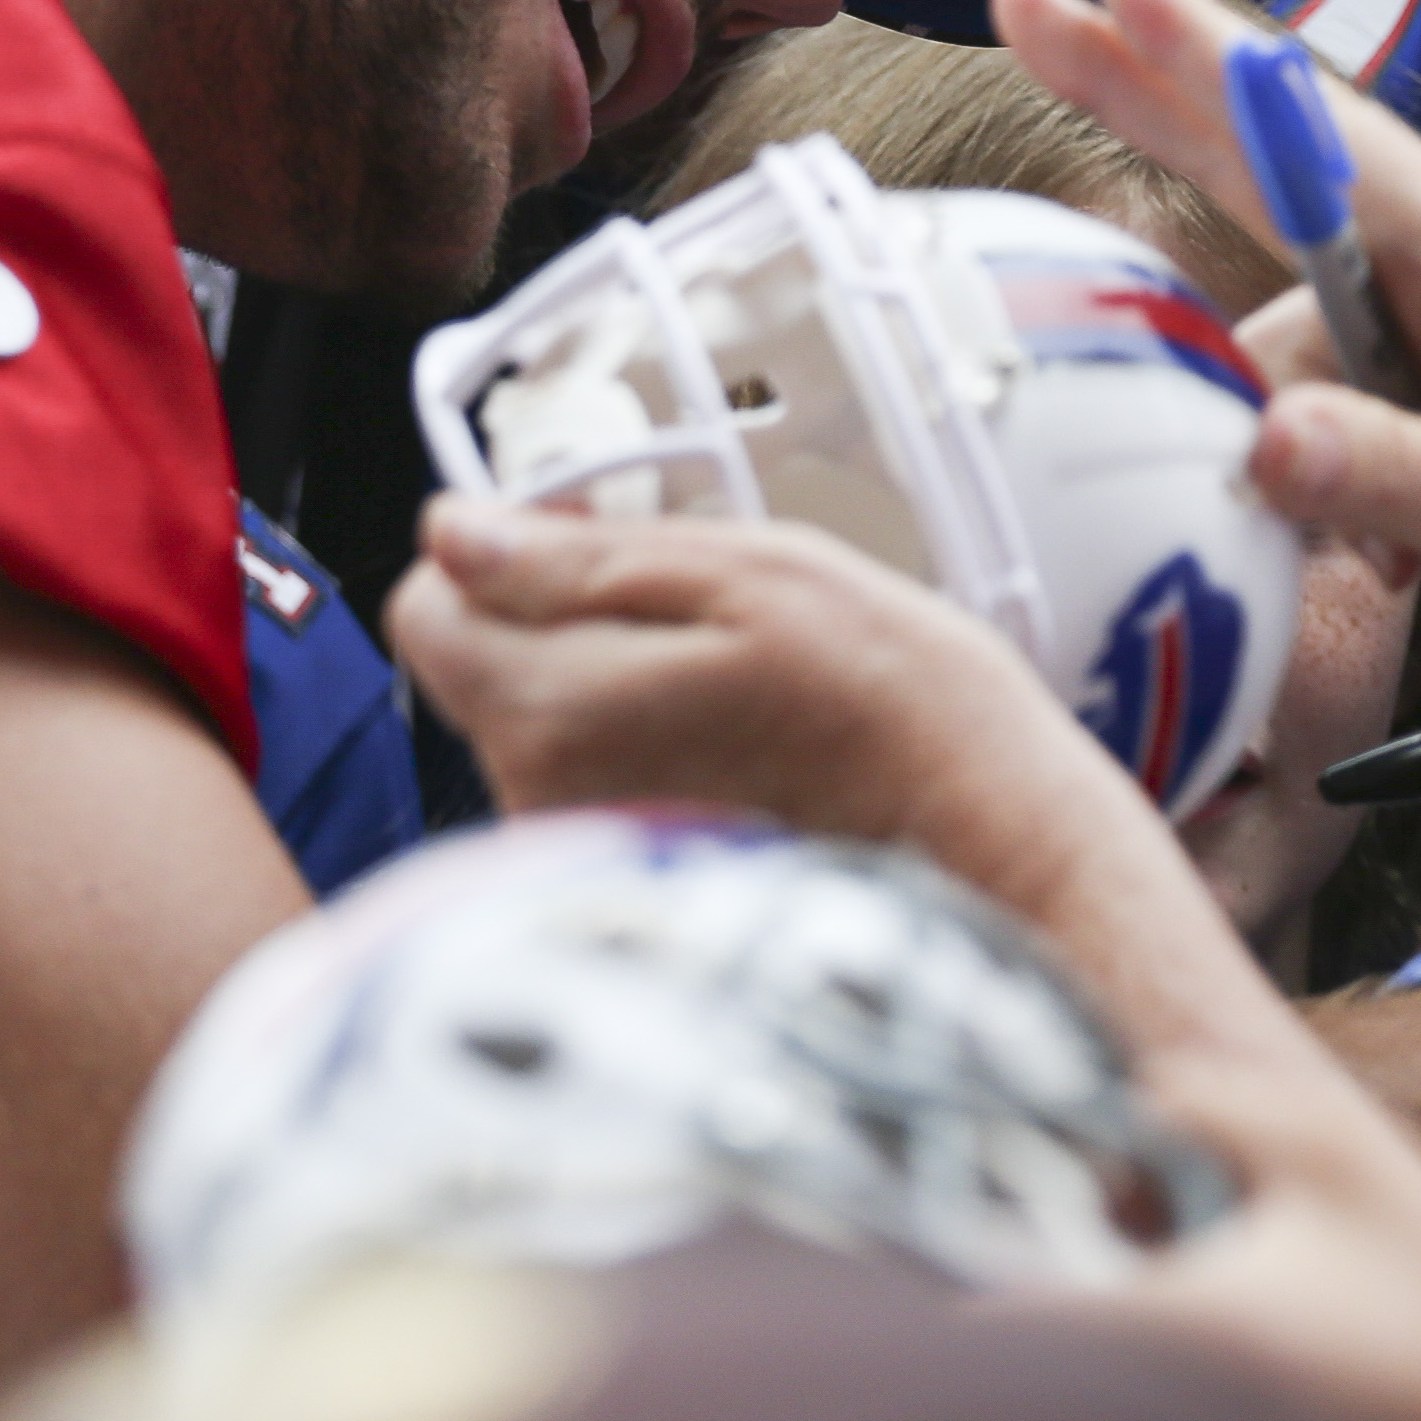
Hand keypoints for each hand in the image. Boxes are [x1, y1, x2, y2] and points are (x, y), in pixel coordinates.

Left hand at [392, 495, 1176, 938]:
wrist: (996, 857)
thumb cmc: (893, 709)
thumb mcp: (749, 576)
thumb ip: (581, 556)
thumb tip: (454, 532)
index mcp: (550, 710)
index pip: (425, 606)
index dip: (504, 558)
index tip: (593, 544)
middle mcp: (538, 801)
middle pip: (481, 670)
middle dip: (558, 627)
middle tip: (698, 620)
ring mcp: (581, 856)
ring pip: (540, 728)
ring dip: (609, 692)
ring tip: (738, 695)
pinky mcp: (630, 888)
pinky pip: (593, 787)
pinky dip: (646, 756)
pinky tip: (743, 755)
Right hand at [995, 0, 1420, 704]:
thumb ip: (1383, 475)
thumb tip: (1256, 442)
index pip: (1301, 126)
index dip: (1190, 45)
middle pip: (1257, 156)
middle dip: (1137, 80)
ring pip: (1280, 315)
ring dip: (1256, 397)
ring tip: (1339, 510)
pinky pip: (1318, 390)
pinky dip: (1301, 450)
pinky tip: (1361, 538)